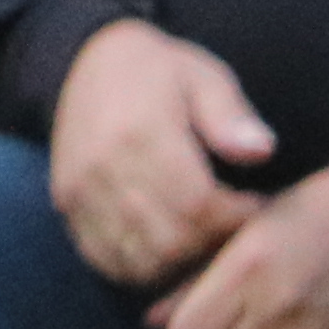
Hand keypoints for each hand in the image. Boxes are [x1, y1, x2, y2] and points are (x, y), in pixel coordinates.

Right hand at [47, 15, 270, 288]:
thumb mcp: (202, 75)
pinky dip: (141, 267)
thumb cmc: (157, 70)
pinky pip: (107, 260)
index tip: (256, 205)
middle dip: (212, 245)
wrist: (81, 61)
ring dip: (179, 264)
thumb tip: (262, 151)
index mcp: (142, 132)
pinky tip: (166, 247)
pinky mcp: (67, 206)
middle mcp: (103, 168)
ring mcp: (80, 191)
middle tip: (234, 227)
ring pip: (139, 261)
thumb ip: (230, 114)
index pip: (198, 206)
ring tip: (203, 238)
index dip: (236, 219)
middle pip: (170, 242)